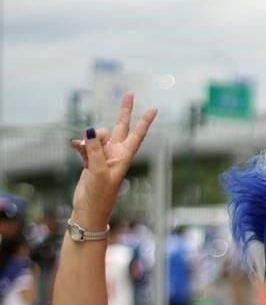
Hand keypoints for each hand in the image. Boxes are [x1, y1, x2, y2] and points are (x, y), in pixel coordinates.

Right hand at [69, 92, 157, 227]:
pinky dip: (80, 145)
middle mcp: (115, 154)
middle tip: (129, 93)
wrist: (88, 211)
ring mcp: (102, 156)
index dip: (144, 121)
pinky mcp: (90, 160)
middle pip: (120, 127)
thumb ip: (94, 149)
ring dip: (89, 139)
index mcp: (123, 157)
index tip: (154, 108)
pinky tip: (74, 147)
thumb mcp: (98, 171)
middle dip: (124, 111)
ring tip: (84, 149)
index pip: (136, 135)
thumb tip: (90, 131)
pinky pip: (85, 145)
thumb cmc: (99, 196)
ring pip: (97, 136)